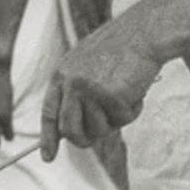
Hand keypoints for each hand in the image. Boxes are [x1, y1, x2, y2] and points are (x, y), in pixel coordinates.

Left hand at [40, 19, 164, 160]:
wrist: (142, 32)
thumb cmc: (119, 51)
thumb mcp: (87, 67)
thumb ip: (76, 93)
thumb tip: (69, 130)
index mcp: (61, 74)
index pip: (49, 113)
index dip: (48, 138)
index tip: (47, 157)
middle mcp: (70, 82)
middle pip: (70, 131)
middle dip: (85, 139)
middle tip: (104, 129)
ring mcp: (89, 89)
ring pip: (99, 130)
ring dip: (115, 120)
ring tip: (123, 93)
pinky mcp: (110, 94)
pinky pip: (123, 120)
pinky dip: (133, 109)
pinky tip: (135, 88)